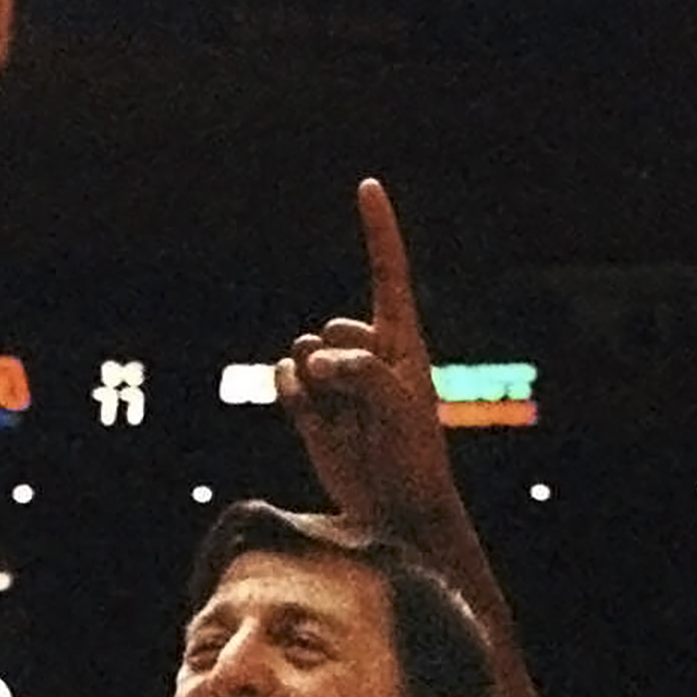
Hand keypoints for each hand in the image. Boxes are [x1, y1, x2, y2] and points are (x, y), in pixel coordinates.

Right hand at [277, 180, 461, 538]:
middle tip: (361, 404)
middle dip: (338, 362)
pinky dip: (290, 391)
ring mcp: (335, 381)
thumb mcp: (400, 403)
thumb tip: (310, 359)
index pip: (387, 272)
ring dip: (314, 381)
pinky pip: (283, 378)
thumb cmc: (412, 454)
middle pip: (333, 328)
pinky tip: (309, 413)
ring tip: (340, 415)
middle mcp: (367, 353)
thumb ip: (359, 369)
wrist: (395, 511)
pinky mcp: (309, 409)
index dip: (378, 229)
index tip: (368, 186)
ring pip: (302, 352)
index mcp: (402, 340)